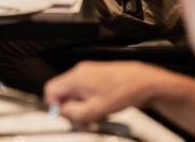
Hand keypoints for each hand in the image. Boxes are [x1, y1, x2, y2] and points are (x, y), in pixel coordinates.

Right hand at [45, 61, 165, 123]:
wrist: (144, 82)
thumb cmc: (124, 91)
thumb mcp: (96, 110)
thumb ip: (75, 113)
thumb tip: (63, 113)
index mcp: (76, 77)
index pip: (51, 90)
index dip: (55, 106)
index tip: (65, 117)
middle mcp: (80, 72)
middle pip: (63, 93)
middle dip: (70, 110)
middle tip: (82, 122)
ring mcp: (88, 73)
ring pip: (74, 93)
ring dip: (81, 107)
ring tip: (95, 116)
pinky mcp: (96, 76)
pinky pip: (84, 91)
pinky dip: (88, 102)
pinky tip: (101, 109)